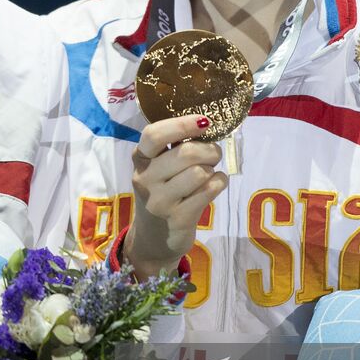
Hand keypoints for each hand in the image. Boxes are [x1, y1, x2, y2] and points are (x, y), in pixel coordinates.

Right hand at [126, 114, 227, 278]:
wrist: (154, 238)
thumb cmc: (162, 193)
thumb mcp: (157, 169)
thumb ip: (174, 148)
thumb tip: (206, 124)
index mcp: (140, 159)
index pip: (154, 135)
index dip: (181, 125)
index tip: (204, 121)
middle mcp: (145, 179)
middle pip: (185, 153)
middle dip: (208, 150)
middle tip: (213, 154)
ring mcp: (160, 201)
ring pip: (199, 172)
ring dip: (212, 169)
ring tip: (209, 173)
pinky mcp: (178, 219)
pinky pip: (209, 191)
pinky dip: (219, 183)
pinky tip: (215, 184)